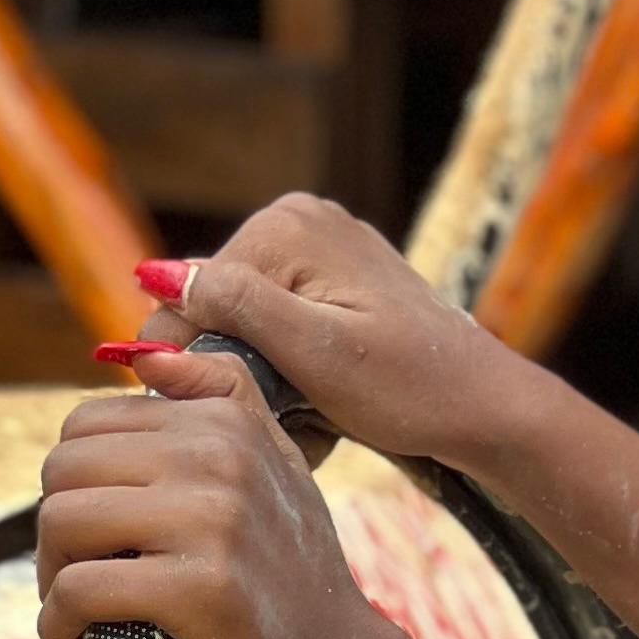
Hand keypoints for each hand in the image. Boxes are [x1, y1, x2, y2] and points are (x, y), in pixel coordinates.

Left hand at [37, 347, 418, 638]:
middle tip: (84, 582)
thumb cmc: (290, 583)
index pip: (86, 424)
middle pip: (63, 470)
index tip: (103, 539)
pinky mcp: (200, 589)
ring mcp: (215, 520)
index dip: (77, 487)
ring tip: (83, 617)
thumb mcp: (275, 470)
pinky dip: (61, 628)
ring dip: (53, 583)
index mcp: (230, 420)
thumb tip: (147, 356)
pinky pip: (77, 590)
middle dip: (56, 535)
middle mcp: (225, 455)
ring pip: (61, 524)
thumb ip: (223, 401)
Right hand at [129, 194, 531, 470]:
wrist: (485, 405)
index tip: (224, 414)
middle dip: (239, 371)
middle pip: (216, 309)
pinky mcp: (336, 278)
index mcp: (285, 224)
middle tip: (287, 420)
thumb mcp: (315, 353)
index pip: (189, 297)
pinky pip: (280, 327)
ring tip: (314, 416)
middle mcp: (298, 217)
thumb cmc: (410, 387)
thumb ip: (236, 308)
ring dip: (266, 378)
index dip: (192, 363)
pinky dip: (292, 370)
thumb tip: (154, 274)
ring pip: (246, 325)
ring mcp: (320, 245)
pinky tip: (326, 402)